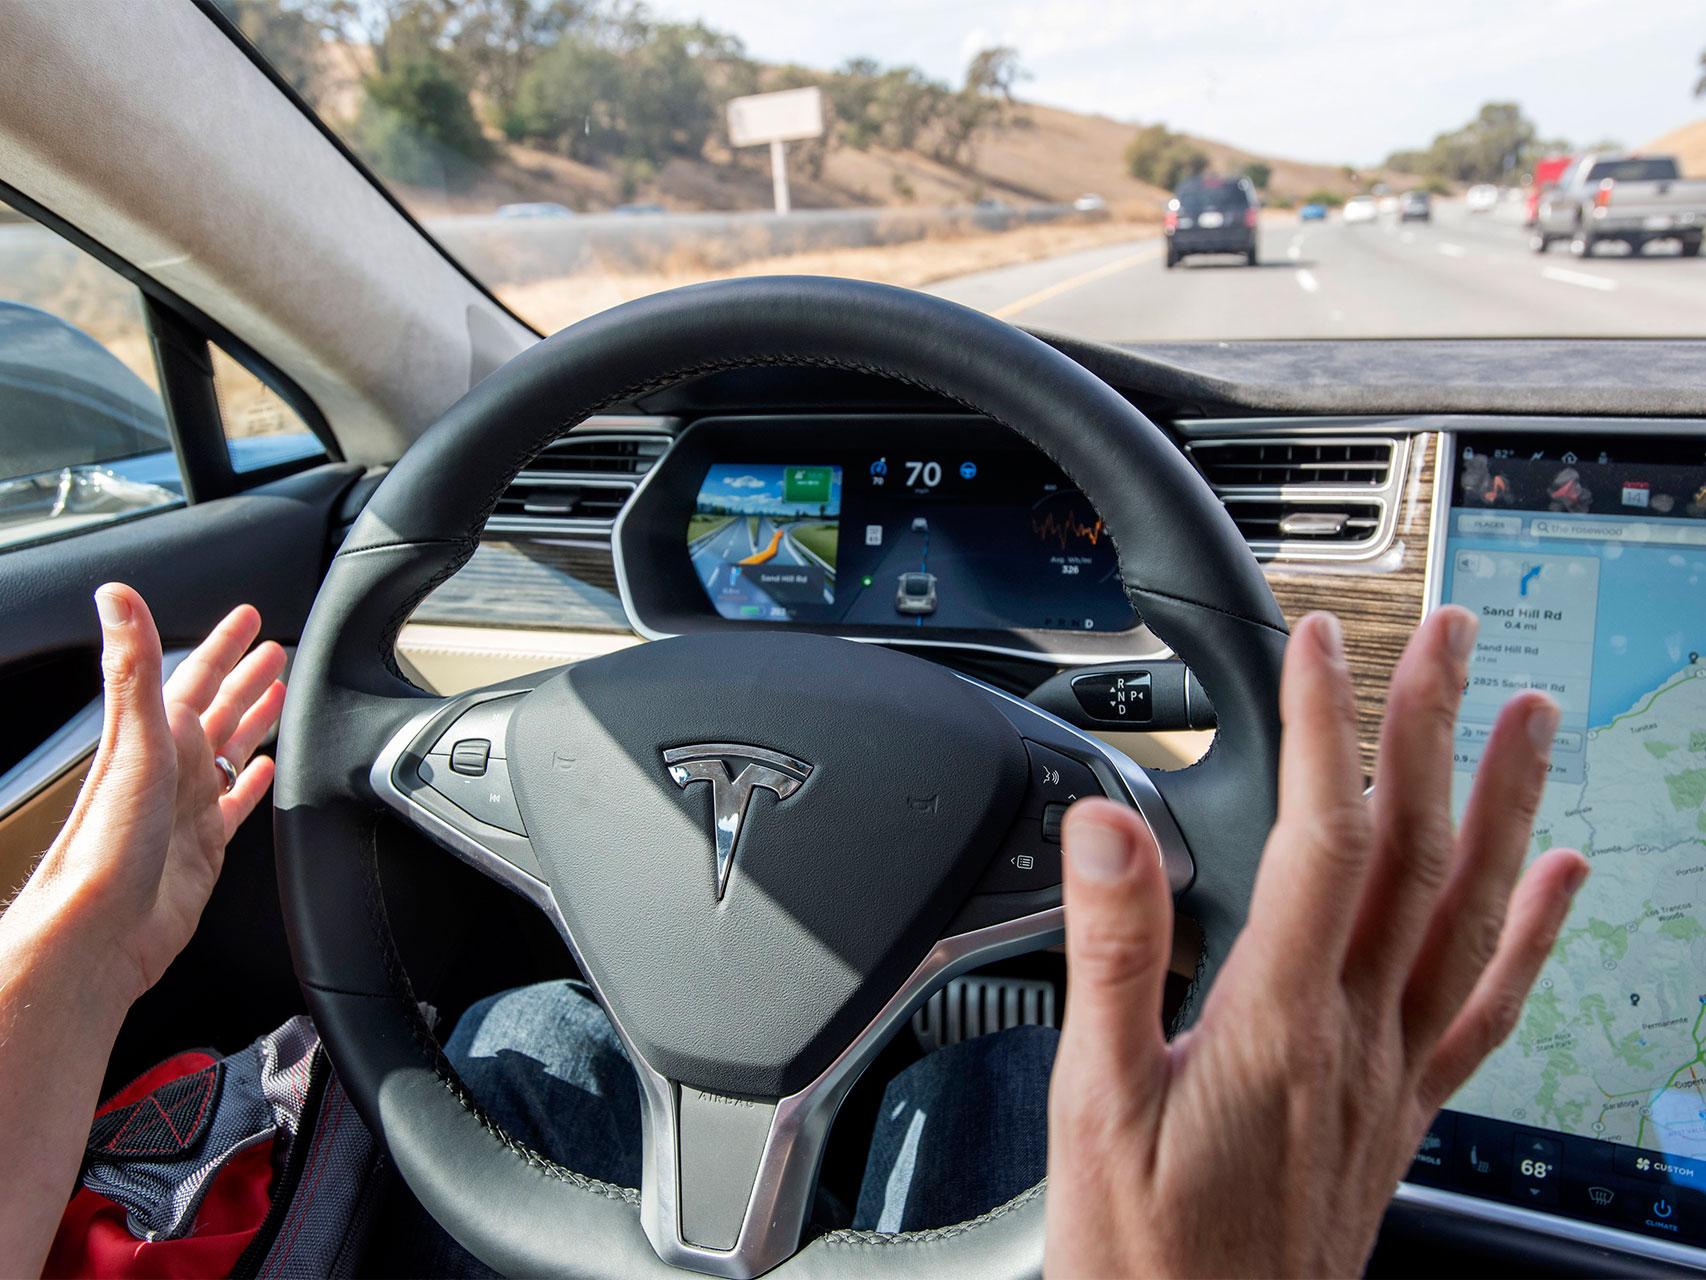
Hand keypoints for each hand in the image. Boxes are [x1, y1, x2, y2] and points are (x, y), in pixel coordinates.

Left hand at [20, 584, 285, 1000]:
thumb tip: (116, 596)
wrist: (101, 929)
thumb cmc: (109, 844)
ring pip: (230, 751)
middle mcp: (172, 767)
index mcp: (158, 736)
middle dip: (246, 677)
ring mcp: (188, 807)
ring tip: (278, 697)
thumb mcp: (131, 741)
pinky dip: (252, 783)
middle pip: (219, 709)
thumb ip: (132, 666)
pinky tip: (263, 773)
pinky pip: (236, 804)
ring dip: (253, 722)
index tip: (249, 618)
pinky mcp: (204, 848)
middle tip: (276, 650)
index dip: (225, 644)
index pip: (197, 675)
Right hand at [1043, 607, 1588, 1277]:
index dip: (1323, 726)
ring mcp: (1393, 1072)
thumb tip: (1109, 827)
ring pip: (1469, 913)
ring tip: (1528, 716)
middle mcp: (1354, 1035)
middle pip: (1415, 852)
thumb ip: (1113, 955)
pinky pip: (1487, 1008)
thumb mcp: (1094, 1105)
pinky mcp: (1404, 1110)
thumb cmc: (1147, 1253)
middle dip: (1432, 726)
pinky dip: (1533, 936)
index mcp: (1276, 1021)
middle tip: (1448, 633)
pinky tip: (1560, 881)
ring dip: (1505, 804)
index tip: (1319, 641)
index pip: (1321, 837)